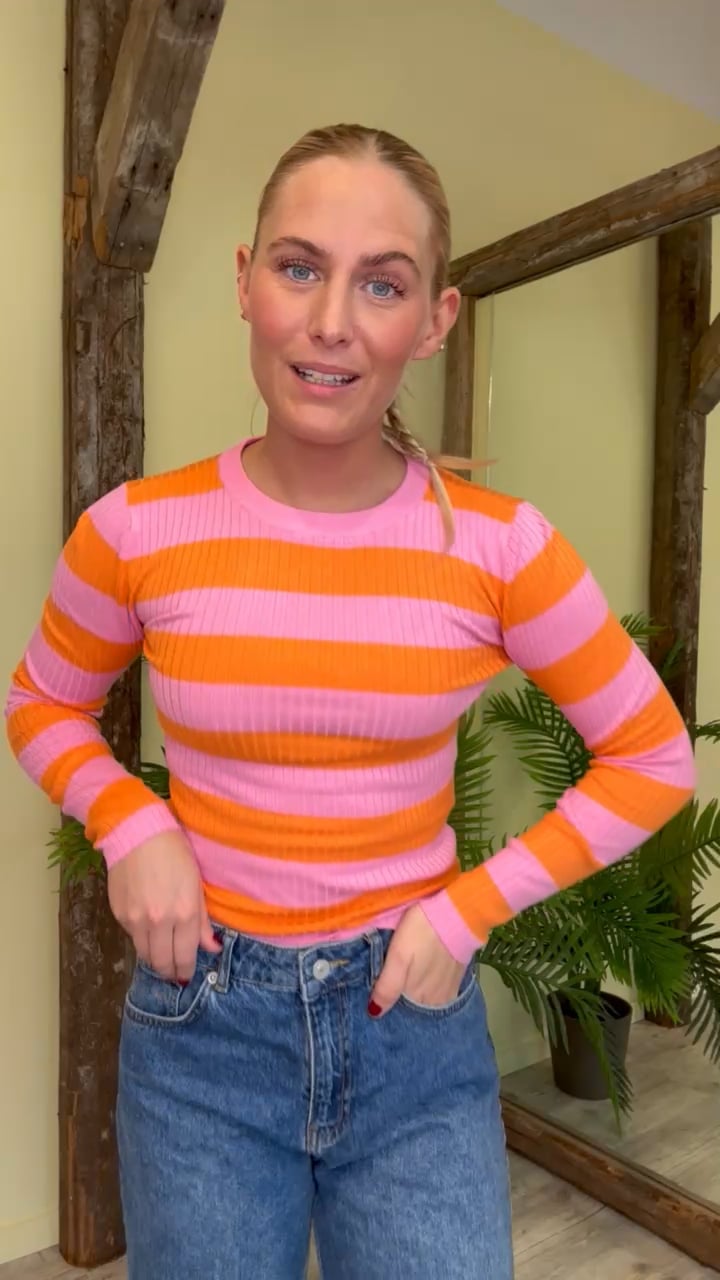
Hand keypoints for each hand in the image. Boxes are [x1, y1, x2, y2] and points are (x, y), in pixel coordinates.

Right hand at [108, 832, 220, 982]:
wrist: (137, 832)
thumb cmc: (174, 853)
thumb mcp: (196, 884)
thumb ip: (202, 921)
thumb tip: (212, 948)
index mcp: (183, 913)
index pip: (184, 957)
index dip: (186, 970)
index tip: (186, 974)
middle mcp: (158, 921)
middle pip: (162, 962)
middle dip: (170, 971)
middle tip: (174, 971)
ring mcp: (135, 919)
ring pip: (144, 954)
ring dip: (154, 959)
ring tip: (162, 954)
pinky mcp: (118, 914)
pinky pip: (132, 936)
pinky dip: (141, 938)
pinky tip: (148, 928)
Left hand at [368, 904, 465, 1016]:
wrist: (458, 912)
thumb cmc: (422, 932)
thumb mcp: (398, 956)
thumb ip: (387, 987)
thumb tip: (375, 1014)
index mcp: (419, 997)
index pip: (398, 1012)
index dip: (387, 1005)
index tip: (376, 995)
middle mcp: (436, 1001)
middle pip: (413, 1007)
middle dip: (400, 1001)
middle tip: (387, 984)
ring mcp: (449, 991)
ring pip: (425, 1000)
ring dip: (415, 995)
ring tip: (405, 979)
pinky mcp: (457, 979)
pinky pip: (439, 992)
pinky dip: (428, 988)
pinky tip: (422, 975)